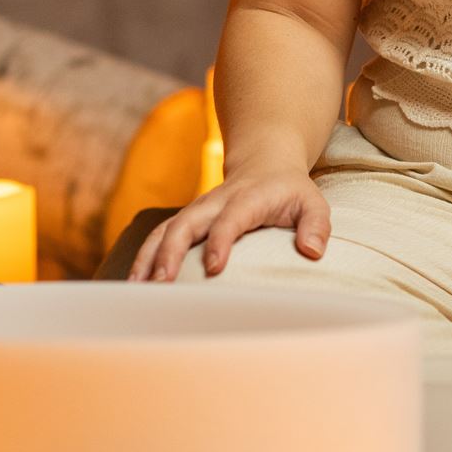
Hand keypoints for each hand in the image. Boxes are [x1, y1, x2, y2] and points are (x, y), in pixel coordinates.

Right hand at [128, 168, 330, 281]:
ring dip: (149, 257)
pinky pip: (159, 236)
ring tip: (138, 289)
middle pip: (186, 224)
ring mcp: (197, 210)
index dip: (221, 241)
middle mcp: (215, 202)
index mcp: (247, 199)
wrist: (265, 163)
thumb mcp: (313, 202)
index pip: (231, 219)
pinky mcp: (186, 219)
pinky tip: (134, 283)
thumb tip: (312, 251)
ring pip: (165, 230)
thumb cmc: (291, 191)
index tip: (214, 268)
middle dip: (171, 253)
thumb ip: (316, 225)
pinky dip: (144, 257)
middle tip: (162, 285)